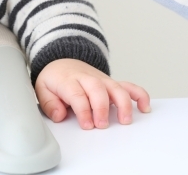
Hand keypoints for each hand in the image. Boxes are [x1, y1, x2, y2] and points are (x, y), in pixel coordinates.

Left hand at [35, 58, 150, 129]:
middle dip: (102, 108)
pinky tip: (144, 107)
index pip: (77, 94)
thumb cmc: (55, 79)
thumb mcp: (42, 89)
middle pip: (98, 89)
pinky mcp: (111, 83)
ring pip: (116, 87)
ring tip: (125, 120)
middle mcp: (87, 78)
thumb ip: (49, 103)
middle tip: (101, 125)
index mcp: (68, 80)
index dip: (83, 110)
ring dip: (123, 103)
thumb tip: (59, 115)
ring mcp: (101, 80)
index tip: (86, 124)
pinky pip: (129, 86)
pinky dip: (139, 95)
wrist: (62, 62)